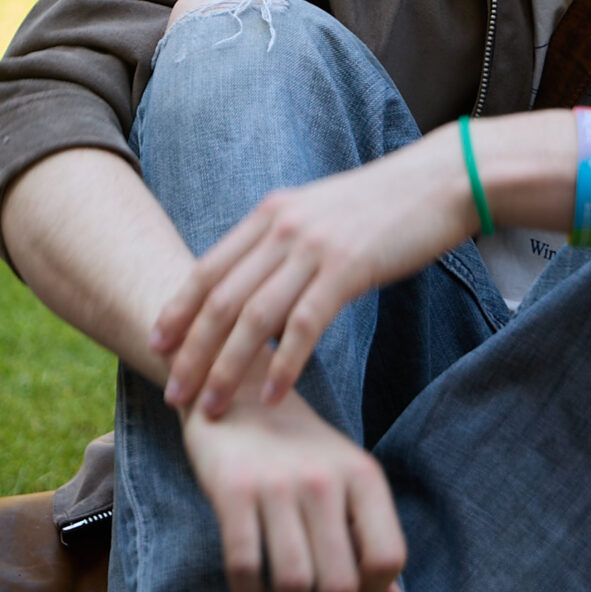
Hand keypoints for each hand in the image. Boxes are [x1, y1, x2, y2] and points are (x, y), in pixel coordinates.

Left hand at [152, 127, 473, 415]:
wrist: (434, 183)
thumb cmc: (377, 209)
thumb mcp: (314, 217)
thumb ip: (279, 247)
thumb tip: (253, 292)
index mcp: (267, 215)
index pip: (207, 269)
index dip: (178, 310)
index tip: (156, 345)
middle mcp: (280, 228)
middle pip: (220, 299)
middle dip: (192, 351)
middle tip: (173, 394)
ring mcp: (312, 247)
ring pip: (254, 317)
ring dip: (228, 368)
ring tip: (213, 408)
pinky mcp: (347, 268)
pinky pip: (304, 325)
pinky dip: (284, 364)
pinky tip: (274, 396)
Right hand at [183, 383, 406, 591]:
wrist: (235, 390)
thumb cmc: (297, 450)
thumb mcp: (344, 483)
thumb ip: (369, 541)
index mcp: (363, 476)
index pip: (388, 559)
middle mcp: (325, 479)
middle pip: (341, 583)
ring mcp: (277, 483)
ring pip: (295, 583)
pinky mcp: (232, 489)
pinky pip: (244, 565)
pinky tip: (250, 589)